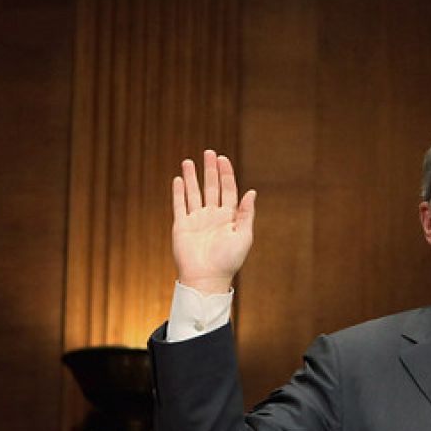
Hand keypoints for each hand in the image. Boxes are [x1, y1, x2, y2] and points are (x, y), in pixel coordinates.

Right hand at [172, 150, 255, 293]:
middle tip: (209, 152)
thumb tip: (252, 191)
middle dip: (210, 170)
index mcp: (229, 217)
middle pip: (211, 187)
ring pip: (194, 193)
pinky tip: (179, 179)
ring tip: (188, 161)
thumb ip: (246, 213)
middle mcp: (213, 216)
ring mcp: (196, 220)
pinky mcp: (181, 225)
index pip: (228, 190)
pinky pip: (179, 205)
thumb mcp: (243, 236)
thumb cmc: (228, 260)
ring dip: (192, 177)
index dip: (226, 174)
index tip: (223, 159)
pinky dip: (178, 192)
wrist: (206, 278)